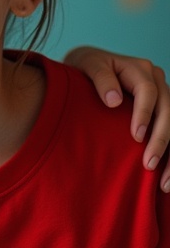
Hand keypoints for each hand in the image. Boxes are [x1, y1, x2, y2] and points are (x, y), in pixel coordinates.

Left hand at [65, 46, 169, 191]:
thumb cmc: (86, 67)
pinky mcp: (161, 114)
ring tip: (164, 183)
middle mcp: (157, 81)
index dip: (145, 113)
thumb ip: (100, 78)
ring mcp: (163, 97)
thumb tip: (114, 100)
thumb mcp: (87, 64)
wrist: (87, 69)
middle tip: (149, 164)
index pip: (149, 91)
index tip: (136, 137)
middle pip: (167, 110)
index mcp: (140, 69)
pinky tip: (166, 180)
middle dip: (161, 139)